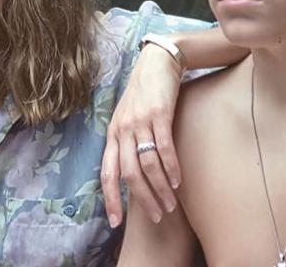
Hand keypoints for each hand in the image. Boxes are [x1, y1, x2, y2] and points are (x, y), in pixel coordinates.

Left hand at [101, 44, 183, 226]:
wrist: (157, 63)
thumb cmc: (144, 93)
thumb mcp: (127, 118)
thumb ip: (126, 143)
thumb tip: (131, 174)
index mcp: (113, 134)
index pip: (107, 174)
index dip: (111, 199)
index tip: (116, 223)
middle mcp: (122, 130)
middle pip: (129, 175)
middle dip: (143, 200)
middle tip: (156, 217)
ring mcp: (140, 122)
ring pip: (148, 165)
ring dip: (160, 188)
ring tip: (171, 204)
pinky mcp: (159, 114)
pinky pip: (163, 147)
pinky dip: (171, 167)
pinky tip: (178, 181)